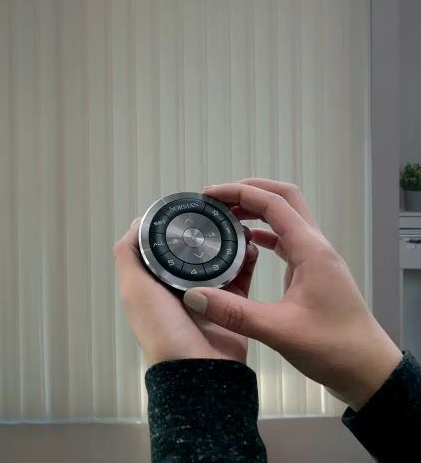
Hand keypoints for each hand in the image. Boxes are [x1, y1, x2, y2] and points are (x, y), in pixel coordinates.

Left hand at [113, 217, 258, 364]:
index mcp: (154, 283)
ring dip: (229, 243)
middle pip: (194, 251)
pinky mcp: (232, 306)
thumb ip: (128, 255)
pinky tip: (251, 247)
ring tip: (238, 225)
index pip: (164, 246)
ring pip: (219, 261)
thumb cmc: (162, 330)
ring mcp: (207, 297)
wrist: (199, 371)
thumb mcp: (134, 288)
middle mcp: (179, 288)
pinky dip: (247, 262)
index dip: (175, 226)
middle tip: (221, 211)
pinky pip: (241, 278)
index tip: (190, 206)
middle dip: (207, 231)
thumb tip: (138, 222)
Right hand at [183, 178, 401, 410]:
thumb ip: (234, 312)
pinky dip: (264, 233)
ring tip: (225, 217)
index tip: (209, 195)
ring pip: (286, 217)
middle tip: (217, 199)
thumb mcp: (278, 330)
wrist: (368, 370)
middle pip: (284, 198)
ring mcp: (316, 258)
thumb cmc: (333, 347)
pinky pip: (287, 239)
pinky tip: (245, 244)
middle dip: (250, 191)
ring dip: (257, 210)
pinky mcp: (313, 272)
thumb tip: (193, 296)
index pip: (273, 203)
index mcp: (310, 250)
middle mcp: (316, 246)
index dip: (239, 193)